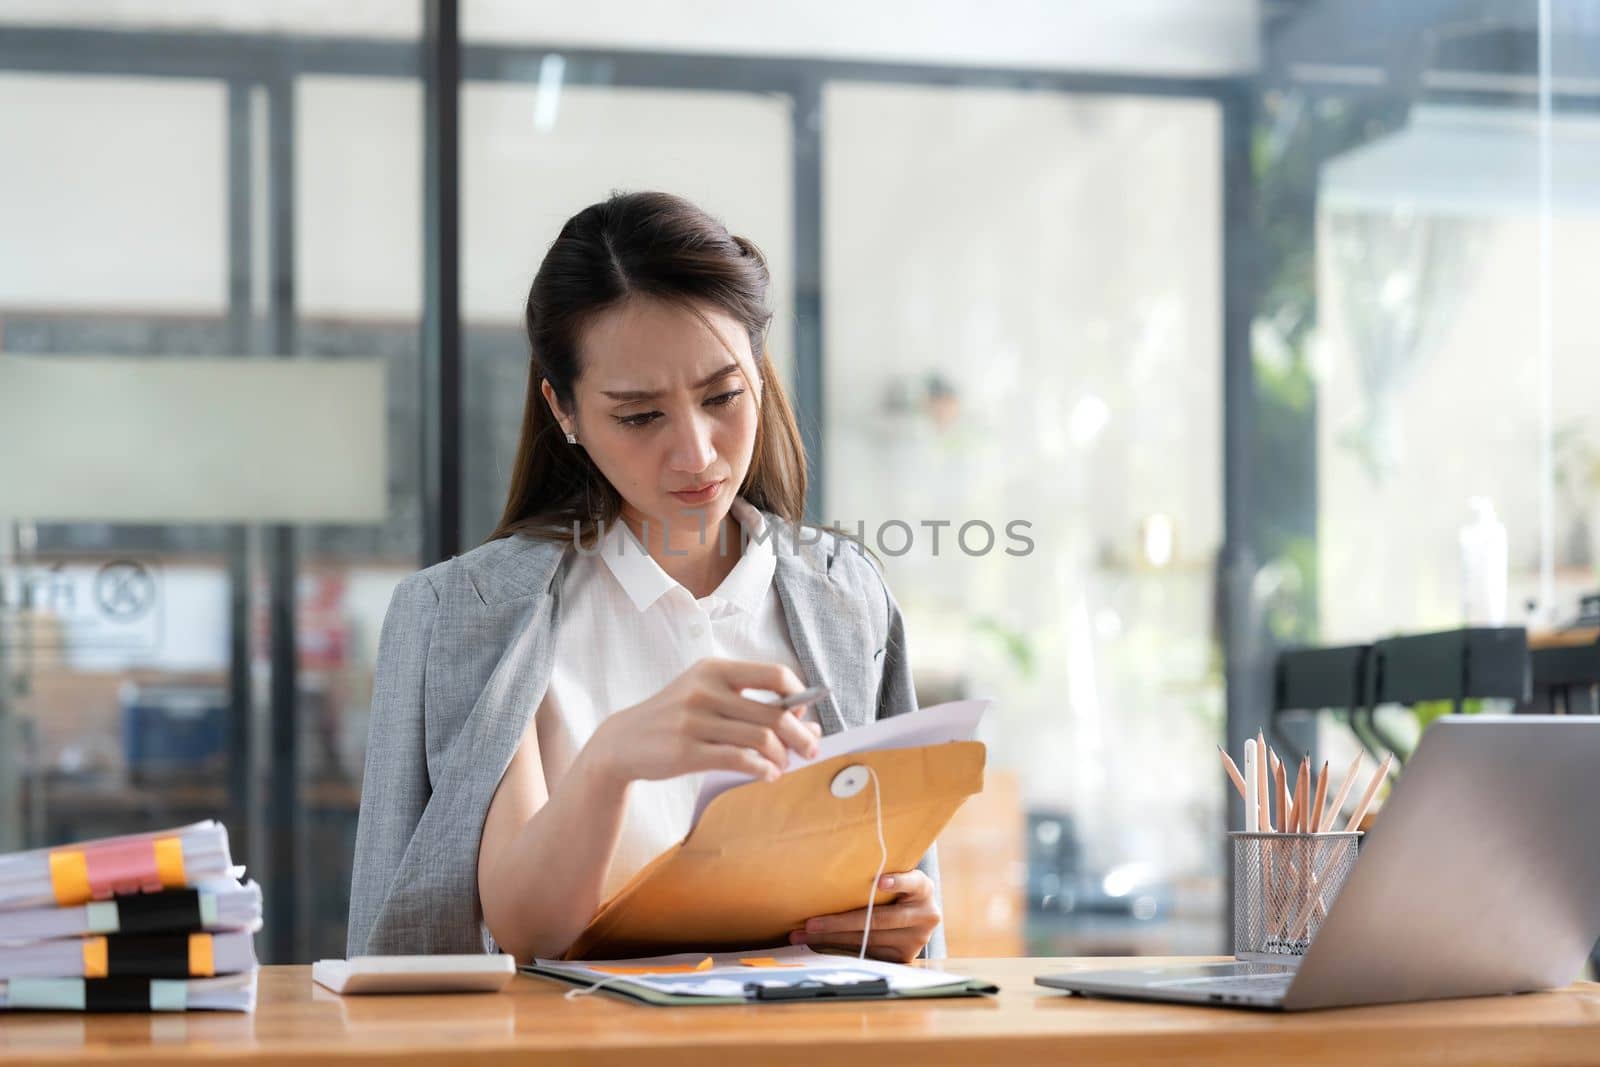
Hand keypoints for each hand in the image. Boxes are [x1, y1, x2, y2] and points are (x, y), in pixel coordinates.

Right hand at [587, 657, 822, 786]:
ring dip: (782, 757)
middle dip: (800, 735)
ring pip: (760, 738)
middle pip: (774, 712)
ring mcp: (693, 720)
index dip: (798, 695)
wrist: (623, 742)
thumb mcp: (706, 697)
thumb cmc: (675, 719)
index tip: (804, 715)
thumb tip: (809, 725)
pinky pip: (739, 759)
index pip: (774, 674)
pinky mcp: (685, 751)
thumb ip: (752, 706)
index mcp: (714, 669)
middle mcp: (704, 689)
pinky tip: (766, 774)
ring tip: (783, 766)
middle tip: (810, 750)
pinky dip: (762, 769)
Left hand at [788, 869, 939, 963]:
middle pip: (878, 919)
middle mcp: (925, 914)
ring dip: (833, 938)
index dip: (897, 882)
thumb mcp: (897, 874)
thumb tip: (833, 868)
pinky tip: (821, 945)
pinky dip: (841, 948)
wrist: (917, 911)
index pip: (912, 883)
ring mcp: (917, 939)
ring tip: (806, 935)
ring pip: (868, 940)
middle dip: (840, 922)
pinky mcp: (905, 956)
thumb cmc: (895, 887)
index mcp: (923, 888)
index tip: (879, 882)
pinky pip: (868, 953)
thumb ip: (880, 872)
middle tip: (811, 923)